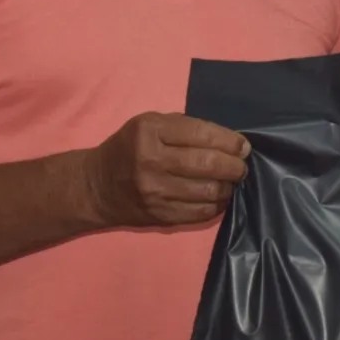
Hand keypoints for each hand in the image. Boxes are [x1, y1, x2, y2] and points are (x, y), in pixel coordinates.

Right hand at [85, 113, 250, 228]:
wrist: (95, 186)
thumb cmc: (128, 148)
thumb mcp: (149, 124)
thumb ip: (185, 128)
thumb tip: (229, 141)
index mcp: (150, 131)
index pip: (201, 134)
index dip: (229, 141)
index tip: (243, 146)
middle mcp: (152, 161)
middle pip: (208, 164)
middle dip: (234, 165)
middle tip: (241, 166)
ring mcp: (155, 191)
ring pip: (208, 190)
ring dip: (228, 186)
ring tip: (231, 181)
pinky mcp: (159, 215)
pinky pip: (200, 212)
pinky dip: (216, 205)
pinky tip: (219, 197)